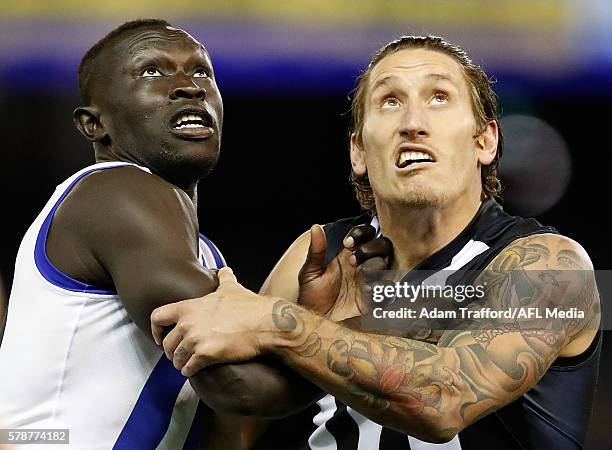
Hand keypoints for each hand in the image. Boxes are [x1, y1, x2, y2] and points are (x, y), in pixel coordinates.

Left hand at [151, 267, 271, 376]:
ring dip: (181, 363)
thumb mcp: (232, 288)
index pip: (157, 317)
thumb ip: (224, 278)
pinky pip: (188, 369)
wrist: (265, 324)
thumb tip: (224, 270)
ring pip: (176, 359)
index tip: (161, 337)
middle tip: (180, 354)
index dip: (156, 329)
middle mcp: (188, 323)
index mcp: (189, 307)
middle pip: (167, 343)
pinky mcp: (205, 355)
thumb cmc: (249, 306)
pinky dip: (191, 371)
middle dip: (172, 351)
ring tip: (188, 364)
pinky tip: (197, 370)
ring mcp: (195, 340)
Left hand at [298, 224, 391, 321]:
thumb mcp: (309, 273)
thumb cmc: (311, 297)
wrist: (315, 322)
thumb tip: (316, 227)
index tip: (348, 242)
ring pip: (386, 264)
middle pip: (381, 245)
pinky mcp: (374, 298)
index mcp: (348, 256)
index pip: (365, 235)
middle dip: (370, 248)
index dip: (362, 233)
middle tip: (353, 259)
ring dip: (375, 265)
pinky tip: (366, 290)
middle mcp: (362, 265)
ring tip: (360, 274)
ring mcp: (370, 281)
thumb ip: (316, 250)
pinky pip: (387, 288)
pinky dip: (381, 286)